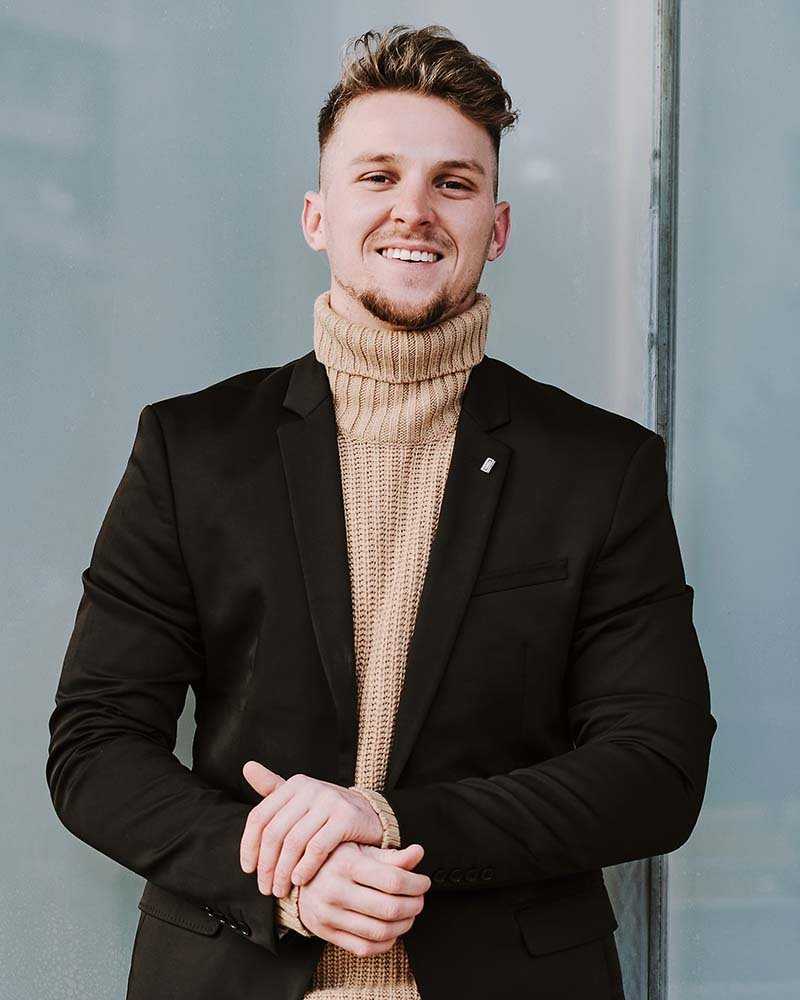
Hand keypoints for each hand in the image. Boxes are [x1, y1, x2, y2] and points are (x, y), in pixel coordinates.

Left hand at [239, 761, 385, 896]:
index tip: (248, 869)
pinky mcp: (346, 817)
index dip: (249, 846)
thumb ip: (273, 787)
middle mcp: (310, 788)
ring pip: (294, 842)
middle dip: (266, 865)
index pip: (259, 817)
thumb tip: (247, 767)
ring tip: (281, 890)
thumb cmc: (328, 813)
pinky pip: (317, 847)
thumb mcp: (301, 799)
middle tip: (265, 888)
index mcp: (294, 784)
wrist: (370, 816)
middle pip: (274, 832)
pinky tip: (300, 881)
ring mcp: (329, 801)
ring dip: (283, 872)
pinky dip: (305, 868)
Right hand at [295, 840, 429, 956]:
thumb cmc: (336, 860)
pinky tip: (392, 929)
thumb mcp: (361, 850)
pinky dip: (386, 942)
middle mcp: (335, 890)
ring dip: (404, 925)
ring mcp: (329, 915)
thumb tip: (419, 852)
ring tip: (409, 914)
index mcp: (346, 864)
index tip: (424, 882)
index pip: (393, 880)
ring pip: (380, 931)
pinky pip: (364, 948)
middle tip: (419, 899)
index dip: (416, 884)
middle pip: (389, 908)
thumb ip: (391, 855)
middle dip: (414, 905)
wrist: (297, 877)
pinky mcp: (326, 934)